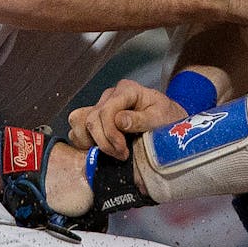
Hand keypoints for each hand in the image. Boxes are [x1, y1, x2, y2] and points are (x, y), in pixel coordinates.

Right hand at [69, 78, 185, 159]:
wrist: (169, 121)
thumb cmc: (167, 118)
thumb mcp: (160, 118)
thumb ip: (141, 119)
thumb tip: (119, 121)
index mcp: (126, 90)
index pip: (106, 111)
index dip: (111, 134)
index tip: (123, 151)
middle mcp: (110, 95)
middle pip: (91, 119)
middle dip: (104, 142)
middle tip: (122, 155)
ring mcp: (101, 106)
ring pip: (79, 123)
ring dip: (91, 142)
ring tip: (111, 153)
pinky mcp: (96, 119)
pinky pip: (78, 129)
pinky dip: (85, 142)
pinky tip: (102, 150)